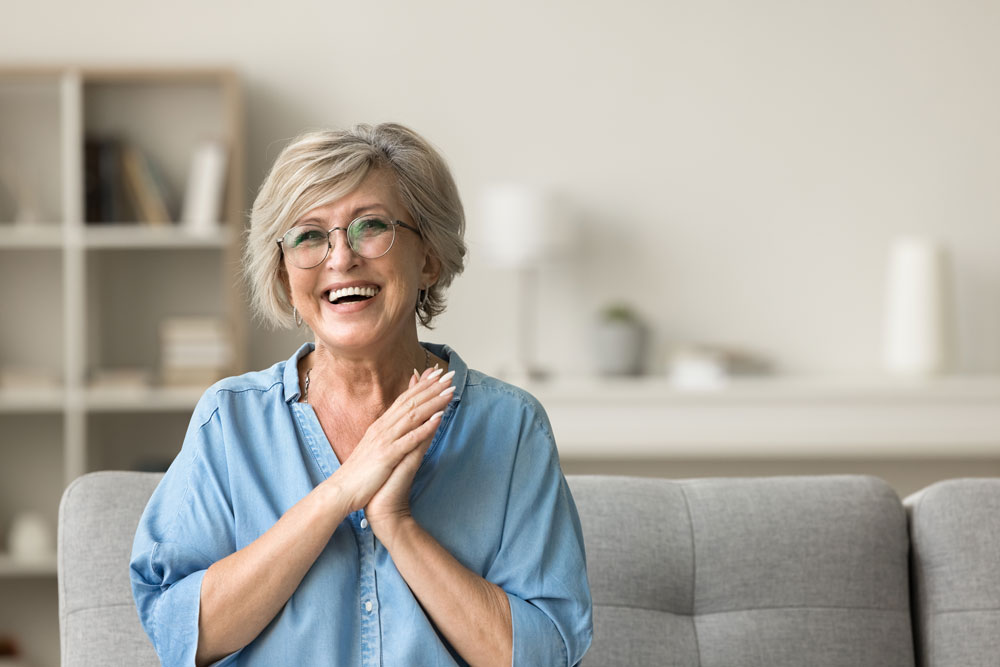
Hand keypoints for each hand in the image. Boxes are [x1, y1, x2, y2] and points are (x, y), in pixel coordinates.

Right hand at [329, 365, 454, 514]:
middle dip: (431, 388)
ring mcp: (384, 440)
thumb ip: (387, 432)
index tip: (437, 373)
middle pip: (410, 402)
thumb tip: (398, 423)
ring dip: (433, 402)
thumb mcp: (375, 447)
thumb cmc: (360, 473)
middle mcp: (382, 428)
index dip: (422, 385)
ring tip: (450, 391)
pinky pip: (410, 439)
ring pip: (413, 415)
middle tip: (450, 374)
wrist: (341, 491)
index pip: (404, 399)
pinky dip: (425, 427)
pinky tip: (439, 418)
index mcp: (380, 426)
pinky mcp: (387, 455)